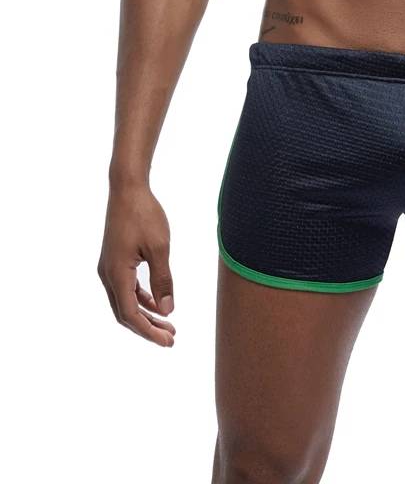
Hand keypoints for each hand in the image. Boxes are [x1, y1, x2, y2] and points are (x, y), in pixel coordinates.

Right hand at [97, 183, 175, 346]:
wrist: (127, 188)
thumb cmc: (144, 214)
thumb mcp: (160, 248)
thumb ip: (163, 280)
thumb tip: (168, 310)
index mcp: (116, 274)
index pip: (130, 315)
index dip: (149, 331)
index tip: (168, 341)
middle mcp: (107, 274)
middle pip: (125, 313)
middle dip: (148, 328)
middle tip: (171, 338)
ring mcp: (109, 267)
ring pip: (125, 301)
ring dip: (145, 314)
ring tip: (168, 324)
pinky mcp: (114, 260)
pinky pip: (126, 287)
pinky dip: (141, 298)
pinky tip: (157, 302)